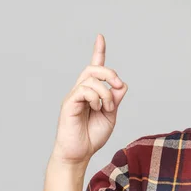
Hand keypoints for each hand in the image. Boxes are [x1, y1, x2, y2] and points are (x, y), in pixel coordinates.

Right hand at [51, 34, 128, 165]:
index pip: (94, 67)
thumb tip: (121, 84)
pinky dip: (96, 98)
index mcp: (92, 92)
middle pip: (94, 68)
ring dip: (106, 93)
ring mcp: (74, 96)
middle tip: (117, 86)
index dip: (98, 51)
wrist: (79, 153)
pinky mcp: (69, 103)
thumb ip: (116, 99)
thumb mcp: (111, 115)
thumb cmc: (92, 136)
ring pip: (92, 79)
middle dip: (109, 73)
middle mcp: (81, 91)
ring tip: (107, 108)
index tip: (100, 37)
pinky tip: (97, 109)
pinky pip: (84, 90)